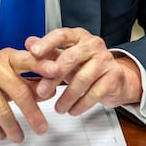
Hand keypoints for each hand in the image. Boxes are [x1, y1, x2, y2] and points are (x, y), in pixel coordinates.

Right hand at [0, 49, 52, 142]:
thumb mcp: (11, 72)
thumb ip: (33, 80)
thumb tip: (51, 90)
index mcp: (8, 57)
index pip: (28, 59)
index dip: (43, 65)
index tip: (57, 71)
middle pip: (19, 91)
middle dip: (33, 113)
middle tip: (42, 128)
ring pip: (3, 111)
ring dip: (14, 128)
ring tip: (20, 137)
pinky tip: (3, 134)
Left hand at [26, 27, 142, 115]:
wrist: (116, 79)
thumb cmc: (86, 66)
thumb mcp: (65, 58)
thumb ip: (48, 52)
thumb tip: (29, 43)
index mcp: (78, 36)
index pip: (62, 35)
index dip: (47, 43)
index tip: (33, 52)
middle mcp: (93, 45)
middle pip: (71, 57)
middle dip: (54, 76)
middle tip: (41, 91)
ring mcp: (105, 60)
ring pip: (82, 78)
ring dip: (67, 96)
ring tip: (58, 108)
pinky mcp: (113, 77)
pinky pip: (95, 93)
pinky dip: (81, 104)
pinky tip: (72, 110)